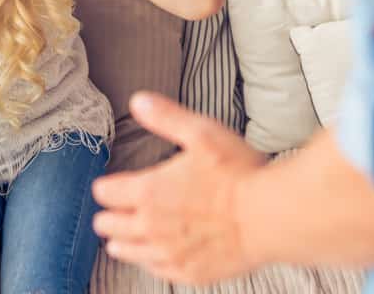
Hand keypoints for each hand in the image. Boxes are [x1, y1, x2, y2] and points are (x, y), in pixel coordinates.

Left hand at [91, 92, 268, 284]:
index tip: (105, 186)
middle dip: (107, 216)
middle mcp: (151, 227)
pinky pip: (156, 271)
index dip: (104, 187)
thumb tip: (138, 101)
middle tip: (109, 212)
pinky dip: (149, 263)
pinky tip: (152, 258)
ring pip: (128, 252)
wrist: (268, 216)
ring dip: (121, 242)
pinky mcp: (188, 272)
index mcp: (149, 191)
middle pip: (110, 226)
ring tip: (117, 240)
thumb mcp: (200, 132)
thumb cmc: (238, 172)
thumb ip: (166, 117)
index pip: (107, 193)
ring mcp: (169, 253)